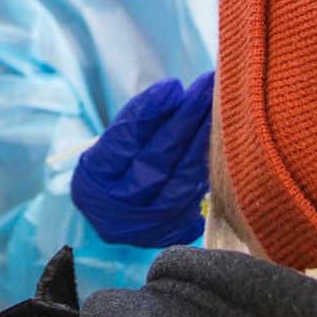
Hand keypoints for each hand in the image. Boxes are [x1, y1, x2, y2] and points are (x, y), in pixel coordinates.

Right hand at [70, 71, 213, 247]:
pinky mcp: (176, 231)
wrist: (117, 218)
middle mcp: (120, 206)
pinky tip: (221, 139)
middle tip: (205, 88)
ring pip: (181, 178)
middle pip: (157, 160)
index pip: (123, 143)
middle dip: (184, 121)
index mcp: (95, 179)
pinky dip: (207, 164)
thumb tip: (174, 91)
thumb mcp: (112, 144)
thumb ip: (138, 120)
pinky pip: (196, 194)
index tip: (172, 86)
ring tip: (218, 108)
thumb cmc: (116, 168)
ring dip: (202, 140)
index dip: (148, 114)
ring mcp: (150, 224)